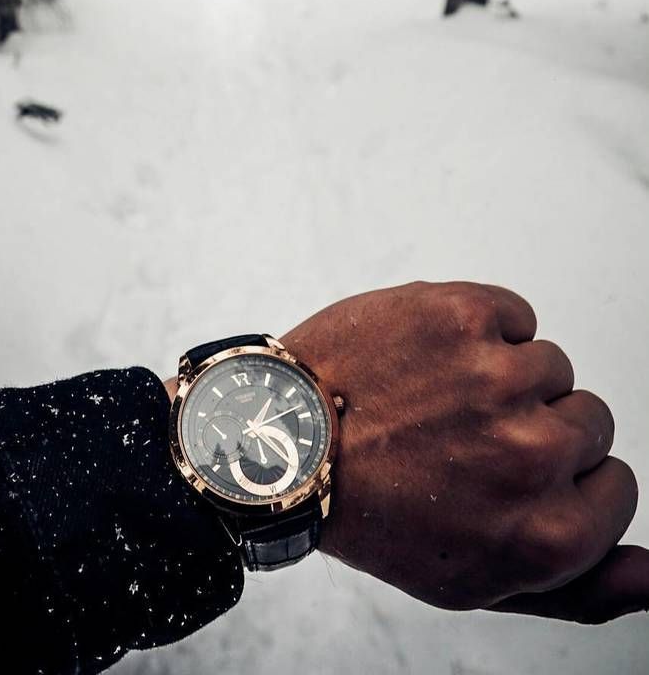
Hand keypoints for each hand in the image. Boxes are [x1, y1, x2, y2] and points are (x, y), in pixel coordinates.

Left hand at [281, 280, 646, 622]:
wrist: (285, 440)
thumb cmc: (377, 512)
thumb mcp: (474, 582)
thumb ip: (580, 585)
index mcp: (545, 534)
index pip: (617, 484)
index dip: (561, 478)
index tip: (506, 475)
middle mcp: (532, 455)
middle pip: (590, 418)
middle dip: (535, 425)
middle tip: (460, 437)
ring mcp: (499, 377)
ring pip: (550, 364)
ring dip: (502, 376)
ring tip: (435, 399)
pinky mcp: (462, 315)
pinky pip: (515, 315)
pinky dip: (481, 329)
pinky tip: (429, 358)